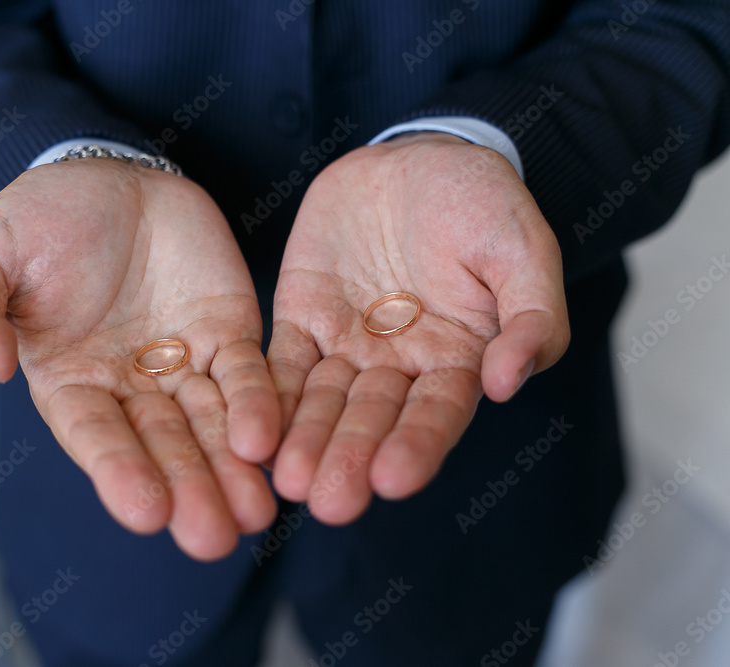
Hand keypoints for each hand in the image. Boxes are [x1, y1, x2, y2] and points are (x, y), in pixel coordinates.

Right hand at [0, 161, 278, 559]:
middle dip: (188, 490)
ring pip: (210, 424)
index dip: (118, 472)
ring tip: (254, 514)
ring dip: (232, 469)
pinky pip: (245, 373)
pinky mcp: (225, 334)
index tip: (145, 512)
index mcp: (69, 381)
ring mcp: (181, 363)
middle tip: (213, 538)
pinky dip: (259, 405)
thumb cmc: (39, 218)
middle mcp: (128, 387)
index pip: (94, 435)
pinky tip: (270, 440)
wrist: (108, 174)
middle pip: (161, 446)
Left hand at [267, 132, 568, 524]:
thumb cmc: (481, 204)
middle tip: (327, 502)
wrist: (415, 161)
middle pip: (371, 419)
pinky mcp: (301, 318)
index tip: (393, 481)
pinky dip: (265, 392)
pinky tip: (249, 427)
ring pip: (322, 400)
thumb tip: (507, 382)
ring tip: (285, 481)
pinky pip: (279, 360)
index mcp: (456, 359)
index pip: (436, 413)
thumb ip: (531, 315)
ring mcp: (345, 344)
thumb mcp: (522, 248)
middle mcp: (397, 365)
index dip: (416, 445)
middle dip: (350, 458)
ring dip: (304, 439)